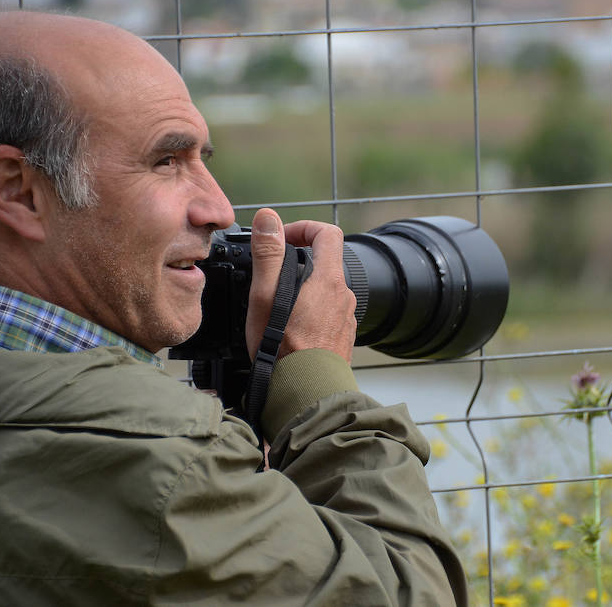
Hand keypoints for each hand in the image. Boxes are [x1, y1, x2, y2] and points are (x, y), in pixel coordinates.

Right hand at [245, 208, 355, 363]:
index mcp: (328, 280)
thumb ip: (269, 254)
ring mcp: (346, 319)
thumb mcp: (266, 297)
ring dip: (303, 292)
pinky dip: (311, 314)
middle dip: (298, 263)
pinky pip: (328, 315)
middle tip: (271, 277)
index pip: (328, 233)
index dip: (304, 227)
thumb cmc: (282, 349)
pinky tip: (290, 330)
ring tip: (277, 309)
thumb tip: (269, 218)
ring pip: (325, 292)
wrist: (305, 393)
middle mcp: (344, 297)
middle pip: (325, 264)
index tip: (283, 239)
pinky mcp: (342, 338)